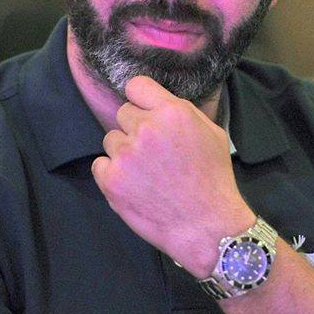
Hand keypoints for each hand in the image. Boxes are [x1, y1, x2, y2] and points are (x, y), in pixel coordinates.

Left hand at [92, 75, 254, 277]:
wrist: (207, 227)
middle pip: (123, 113)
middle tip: (152, 151)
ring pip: (112, 139)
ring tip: (146, 173)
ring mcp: (126, 154)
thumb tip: (159, 102)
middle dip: (135, 128)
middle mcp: (146, 128)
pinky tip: (134, 186)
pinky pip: (100, 164)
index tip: (144, 111)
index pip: (136, 85)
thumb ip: (182, 111)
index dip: (140, 99)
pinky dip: (112, 174)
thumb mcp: (212, 133)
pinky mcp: (111, 179)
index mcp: (172, 112)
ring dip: (124, 152)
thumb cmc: (213, 180)